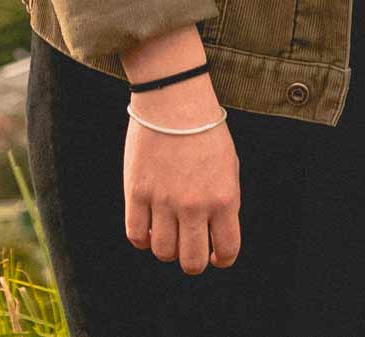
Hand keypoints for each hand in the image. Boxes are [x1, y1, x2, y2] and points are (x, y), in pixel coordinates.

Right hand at [123, 75, 240, 272]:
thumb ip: (224, 202)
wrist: (175, 102)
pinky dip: (142, 239)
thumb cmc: (205, 132)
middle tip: (190, 250)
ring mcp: (163, 201)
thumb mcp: (229, 167)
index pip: (227, 249)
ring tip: (169, 232)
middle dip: (193, 262)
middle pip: (192, 262)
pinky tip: (149, 228)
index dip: (222, 259)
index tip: (216, 256)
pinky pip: (135, 235)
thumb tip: (214, 234)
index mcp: (224, 198)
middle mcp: (194, 205)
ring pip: (163, 252)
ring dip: (167, 248)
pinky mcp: (137, 193)